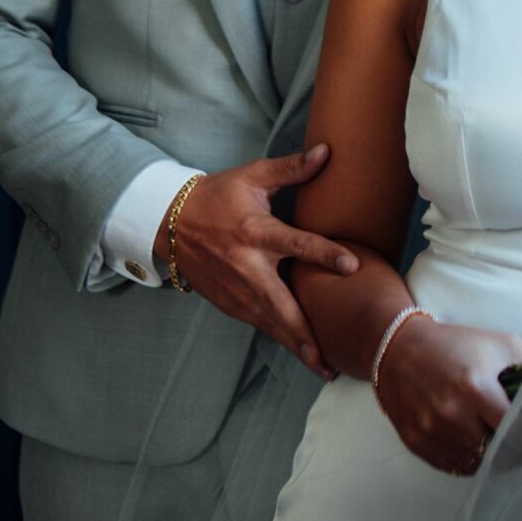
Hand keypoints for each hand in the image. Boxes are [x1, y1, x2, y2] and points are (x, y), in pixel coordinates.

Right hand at [155, 144, 358, 378]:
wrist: (169, 223)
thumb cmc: (217, 196)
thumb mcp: (252, 176)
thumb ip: (291, 169)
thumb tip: (327, 152)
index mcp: (256, 232)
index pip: (297, 244)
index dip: (326, 254)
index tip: (353, 265)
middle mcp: (246, 267)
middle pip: (282, 307)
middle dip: (306, 335)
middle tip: (331, 360)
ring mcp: (236, 291)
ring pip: (271, 325)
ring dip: (296, 346)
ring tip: (325, 368)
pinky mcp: (229, 304)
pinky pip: (260, 324)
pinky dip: (280, 338)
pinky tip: (301, 351)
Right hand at [376, 317, 521, 475]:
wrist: (399, 349)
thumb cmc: (457, 345)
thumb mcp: (500, 343)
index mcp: (475, 386)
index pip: (517, 429)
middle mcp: (452, 414)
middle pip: (498, 451)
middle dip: (513, 445)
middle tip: (520, 437)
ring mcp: (432, 433)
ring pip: (477, 463)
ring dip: (490, 453)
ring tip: (493, 433)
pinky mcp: (417, 445)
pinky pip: (455, 466)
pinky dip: (468, 457)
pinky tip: (470, 437)